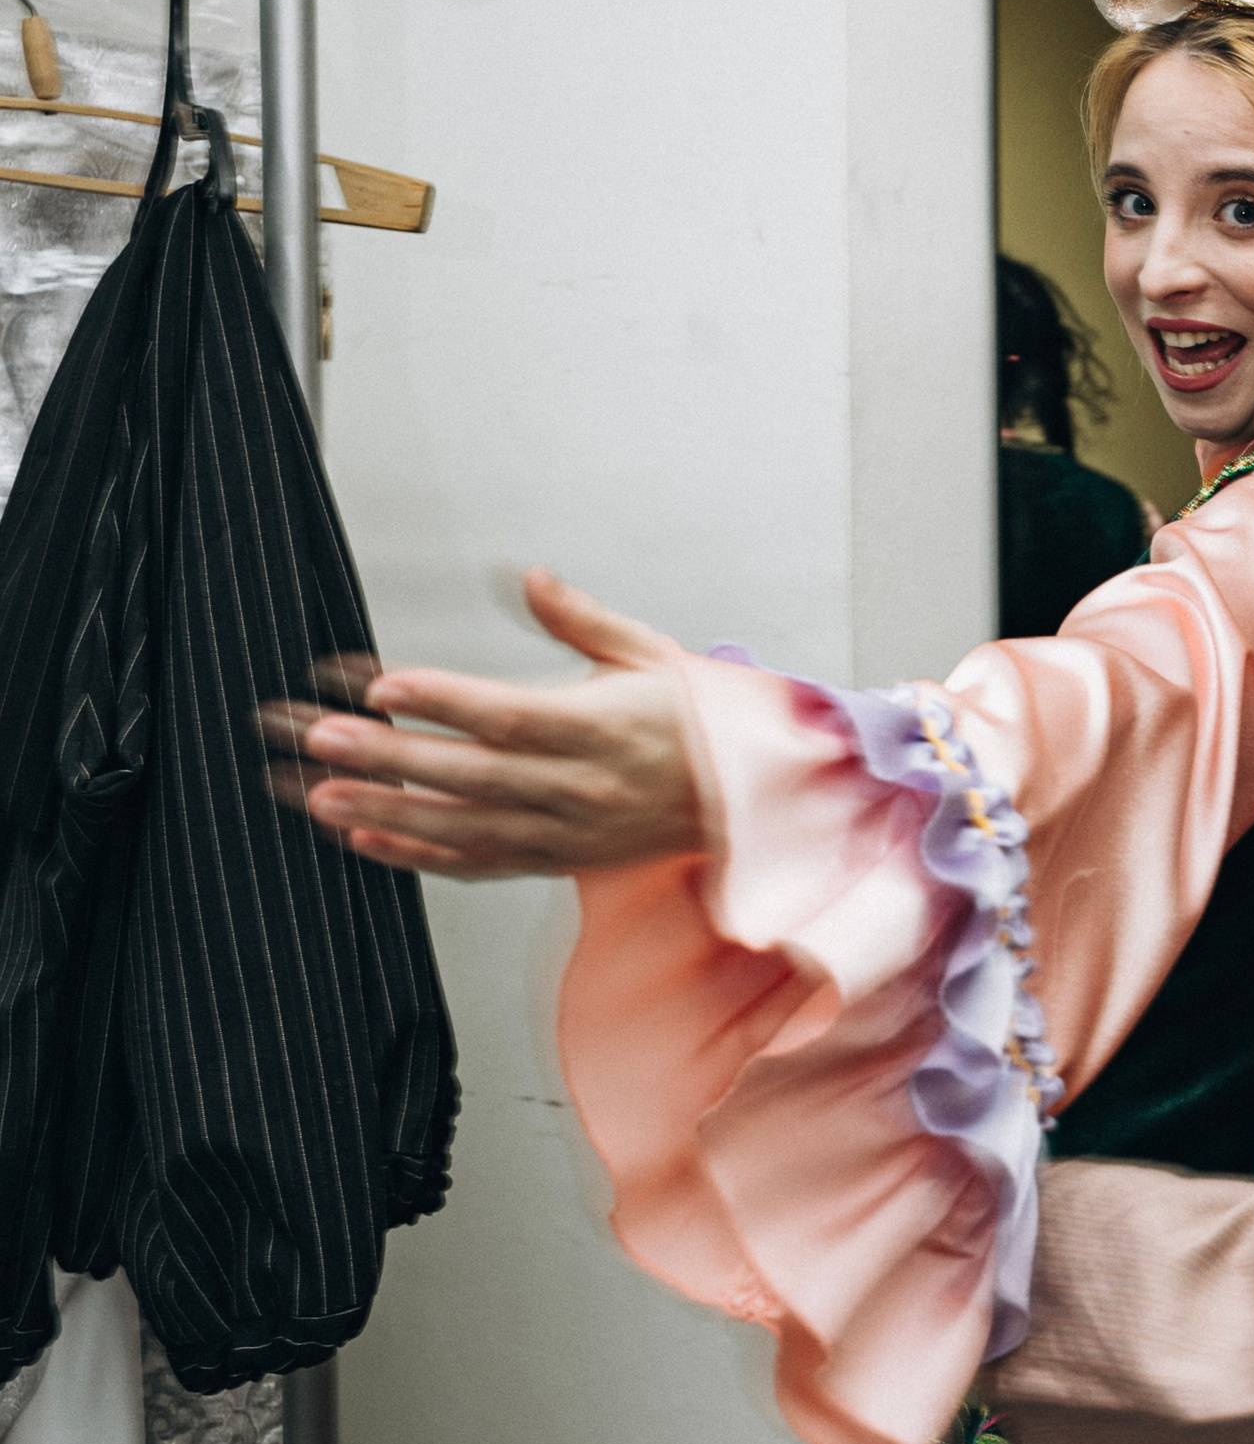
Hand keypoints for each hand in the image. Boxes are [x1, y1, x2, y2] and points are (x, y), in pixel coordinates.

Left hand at [265, 569, 705, 880]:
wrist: (746, 805)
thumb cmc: (698, 725)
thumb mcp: (652, 654)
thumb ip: (582, 619)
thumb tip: (532, 579)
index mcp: (602, 728)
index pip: (511, 716)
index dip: (444, 701)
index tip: (382, 684)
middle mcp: (578, 786)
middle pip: (469, 774)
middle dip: (386, 756)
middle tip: (318, 735)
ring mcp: (562, 831)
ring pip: (461, 826)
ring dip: (384, 810)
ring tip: (317, 791)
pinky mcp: (553, 861)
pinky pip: (476, 864)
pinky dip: (417, 855)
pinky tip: (365, 838)